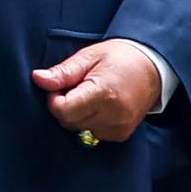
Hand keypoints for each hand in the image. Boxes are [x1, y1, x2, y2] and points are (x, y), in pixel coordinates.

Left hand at [32, 41, 164, 145]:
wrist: (153, 67)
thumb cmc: (120, 57)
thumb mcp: (89, 56)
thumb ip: (63, 72)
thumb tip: (38, 79)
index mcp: (103, 93)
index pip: (63, 110)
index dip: (53, 99)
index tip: (59, 87)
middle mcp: (113, 115)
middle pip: (68, 122)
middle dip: (64, 106)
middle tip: (74, 88)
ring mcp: (119, 128)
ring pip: (79, 130)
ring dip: (76, 115)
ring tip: (88, 95)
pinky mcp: (122, 135)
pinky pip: (93, 134)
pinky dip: (89, 122)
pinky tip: (98, 106)